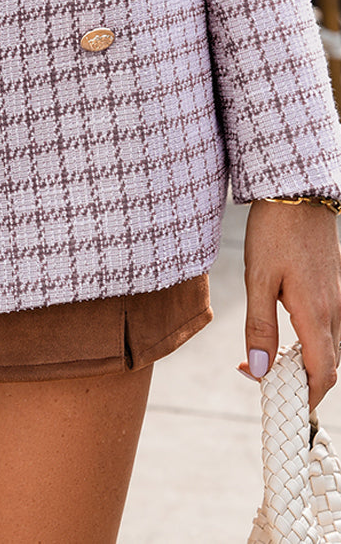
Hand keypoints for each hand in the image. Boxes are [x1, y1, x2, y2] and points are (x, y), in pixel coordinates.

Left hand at [239, 199, 340, 408]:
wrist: (296, 192)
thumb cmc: (273, 231)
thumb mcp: (257, 279)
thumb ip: (260, 326)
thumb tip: (260, 369)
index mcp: (316, 313)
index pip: (322, 375)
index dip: (304, 396)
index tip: (275, 398)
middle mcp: (335, 311)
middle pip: (328, 366)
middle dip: (301, 382)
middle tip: (261, 376)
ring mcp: (338, 298)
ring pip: (330, 347)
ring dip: (305, 362)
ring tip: (269, 358)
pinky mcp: (334, 287)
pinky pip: (329, 327)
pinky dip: (311, 342)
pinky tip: (285, 332)